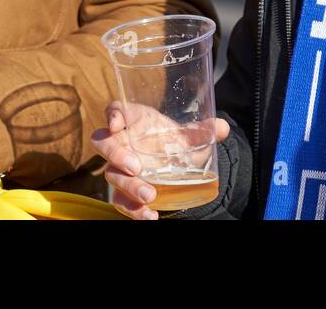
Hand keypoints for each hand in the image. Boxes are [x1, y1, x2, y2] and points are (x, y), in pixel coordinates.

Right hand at [90, 101, 228, 220]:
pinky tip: (149, 215)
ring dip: (128, 186)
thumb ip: (204, 131)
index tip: (116, 124)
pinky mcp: (123, 190)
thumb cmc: (174, 142)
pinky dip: (132, 209)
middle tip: (136, 166)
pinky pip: (119, 200)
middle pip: (103, 142)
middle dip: (115, 154)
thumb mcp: (190, 137)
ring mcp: (119, 167)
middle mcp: (122, 142)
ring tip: (150, 195)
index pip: (116, 110)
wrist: (174, 165)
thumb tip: (222, 128)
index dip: (112, 114)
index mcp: (135, 121)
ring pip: (111, 174)